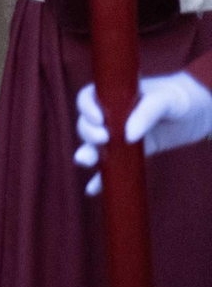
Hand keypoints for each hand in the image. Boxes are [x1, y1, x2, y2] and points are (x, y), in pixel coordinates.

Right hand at [74, 73, 211, 194]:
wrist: (201, 111)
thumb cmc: (180, 98)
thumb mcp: (165, 99)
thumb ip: (146, 112)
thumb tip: (127, 137)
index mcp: (115, 96)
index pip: (88, 98)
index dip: (86, 108)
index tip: (99, 120)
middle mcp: (113, 115)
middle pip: (87, 123)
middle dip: (88, 132)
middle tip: (104, 139)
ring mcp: (121, 136)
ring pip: (94, 145)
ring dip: (86, 154)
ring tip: (86, 162)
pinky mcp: (133, 154)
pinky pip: (114, 166)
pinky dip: (101, 178)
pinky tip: (93, 190)